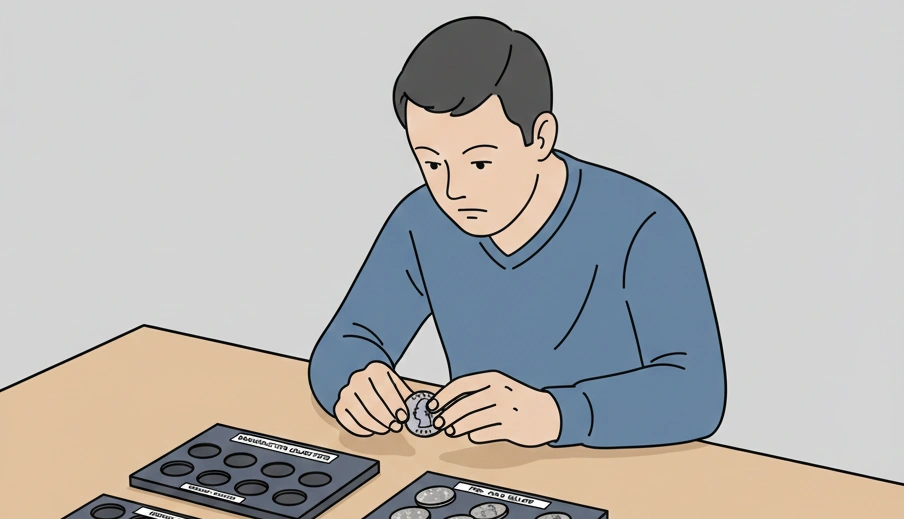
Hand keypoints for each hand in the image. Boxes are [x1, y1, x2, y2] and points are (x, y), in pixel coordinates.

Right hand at [334, 361, 411, 436]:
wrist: (361, 381)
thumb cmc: (384, 387)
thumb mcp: (396, 385)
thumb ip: (405, 397)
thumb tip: (417, 412)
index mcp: (376, 370)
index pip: (386, 388)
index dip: (396, 405)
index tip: (403, 416)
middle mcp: (358, 379)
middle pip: (374, 403)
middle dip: (388, 418)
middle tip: (396, 425)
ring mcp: (347, 393)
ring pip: (362, 414)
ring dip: (378, 425)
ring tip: (387, 428)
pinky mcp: (340, 406)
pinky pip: (350, 422)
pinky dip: (363, 428)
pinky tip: (373, 429)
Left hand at [428, 371, 560, 445]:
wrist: (550, 412)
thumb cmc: (518, 399)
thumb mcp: (500, 387)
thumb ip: (476, 392)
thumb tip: (446, 404)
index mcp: (494, 378)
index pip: (462, 384)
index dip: (443, 396)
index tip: (432, 406)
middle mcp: (500, 392)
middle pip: (465, 405)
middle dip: (447, 415)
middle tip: (438, 423)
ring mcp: (507, 411)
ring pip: (474, 421)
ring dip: (458, 427)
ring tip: (451, 431)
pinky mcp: (513, 429)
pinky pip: (486, 433)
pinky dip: (476, 435)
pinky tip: (472, 435)